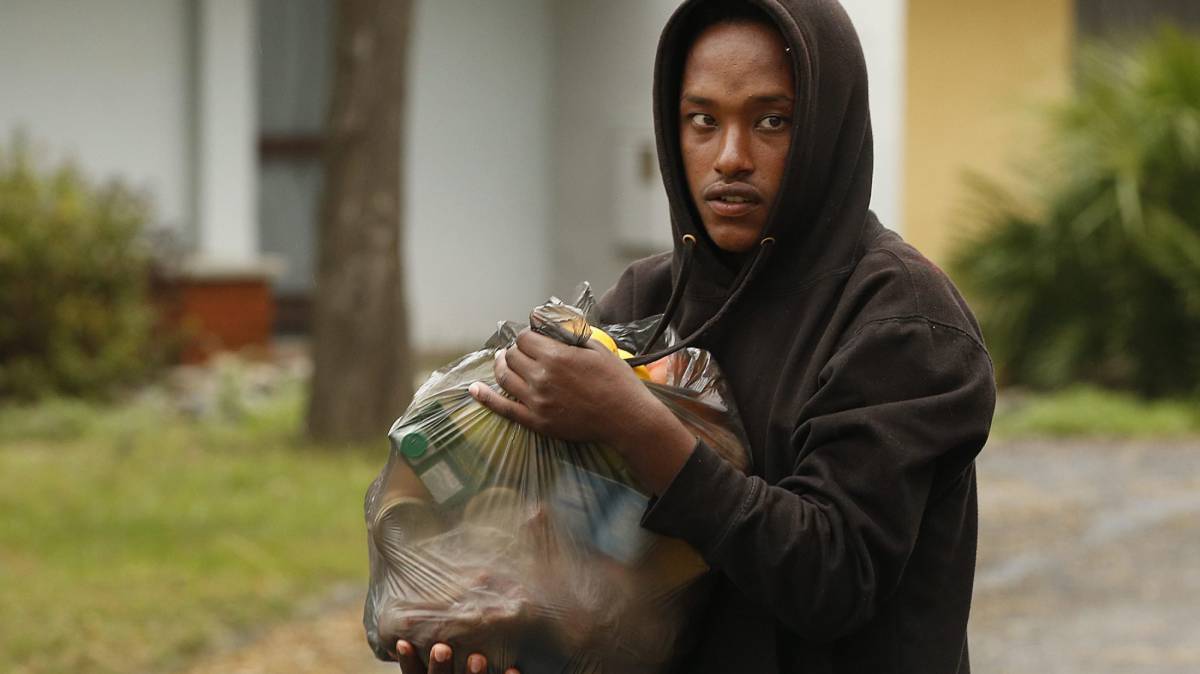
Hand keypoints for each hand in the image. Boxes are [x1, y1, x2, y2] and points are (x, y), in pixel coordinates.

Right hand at [395, 640, 518, 673]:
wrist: (501, 667)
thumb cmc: (465, 659)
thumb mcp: (445, 654)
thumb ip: (438, 641)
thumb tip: (417, 610)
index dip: (408, 662)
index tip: (402, 641)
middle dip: (440, 668)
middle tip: (442, 647)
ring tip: (477, 658)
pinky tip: (513, 669)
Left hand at [469, 329, 659, 446]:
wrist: (626, 419)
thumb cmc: (616, 381)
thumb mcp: (596, 348)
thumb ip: (569, 332)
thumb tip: (546, 319)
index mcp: (555, 356)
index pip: (524, 338)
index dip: (527, 336)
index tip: (534, 339)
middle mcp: (540, 377)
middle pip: (512, 356)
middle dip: (516, 350)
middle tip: (523, 352)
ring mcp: (536, 401)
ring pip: (504, 377)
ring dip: (501, 366)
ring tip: (503, 362)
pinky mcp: (536, 421)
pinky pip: (503, 408)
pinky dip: (485, 398)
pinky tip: (474, 390)